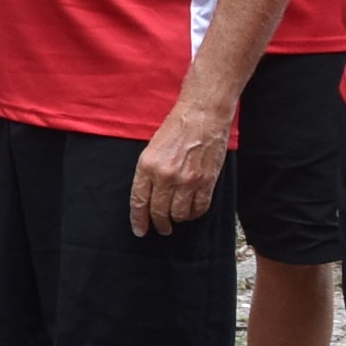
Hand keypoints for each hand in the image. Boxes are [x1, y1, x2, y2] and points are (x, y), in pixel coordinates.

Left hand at [130, 102, 230, 235]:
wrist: (202, 115)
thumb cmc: (176, 128)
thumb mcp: (151, 148)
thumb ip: (148, 173)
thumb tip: (148, 198)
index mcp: (147, 166)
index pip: (139, 202)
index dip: (139, 220)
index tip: (140, 231)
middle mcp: (166, 176)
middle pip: (159, 212)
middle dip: (159, 225)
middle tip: (162, 228)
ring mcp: (187, 180)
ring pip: (179, 214)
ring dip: (177, 219)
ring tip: (177, 217)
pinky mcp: (206, 181)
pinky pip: (199, 208)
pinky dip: (194, 214)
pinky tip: (191, 211)